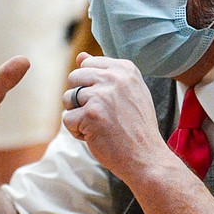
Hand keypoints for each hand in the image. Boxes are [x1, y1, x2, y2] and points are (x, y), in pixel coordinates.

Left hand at [61, 52, 173, 183]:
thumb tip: (80, 56)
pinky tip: (94, 136)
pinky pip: (67, 118)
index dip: (89, 85)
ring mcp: (102, 95)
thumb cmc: (136, 126)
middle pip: (74, 77)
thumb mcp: (128, 92)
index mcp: (125, 69)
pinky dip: (76, 131)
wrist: (146, 157)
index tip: (106, 101)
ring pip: (68, 98)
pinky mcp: (91, 114)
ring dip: (77, 115)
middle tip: (99, 114)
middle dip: (79, 98)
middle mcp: (114, 78)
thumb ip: (105, 72)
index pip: (88, 63)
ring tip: (98, 125)